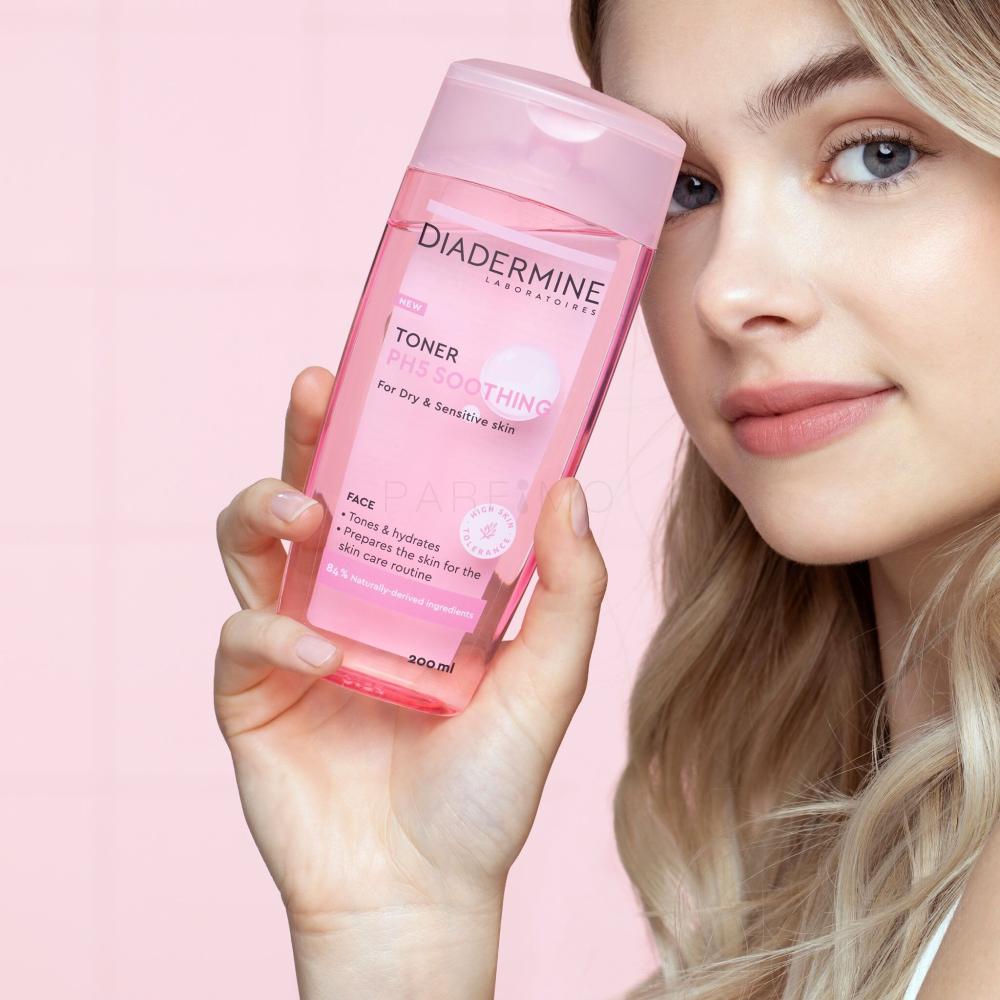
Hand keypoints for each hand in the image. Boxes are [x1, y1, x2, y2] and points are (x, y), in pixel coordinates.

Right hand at [214, 365, 608, 936]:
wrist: (422, 891)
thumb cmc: (487, 789)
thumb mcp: (548, 681)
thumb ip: (570, 589)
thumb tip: (569, 487)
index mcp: (416, 589)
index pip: (396, 490)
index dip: (389, 430)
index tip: (399, 372)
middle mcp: (351, 601)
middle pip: (314, 493)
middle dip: (308, 436)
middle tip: (317, 386)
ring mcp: (295, 641)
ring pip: (253, 544)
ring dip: (266, 507)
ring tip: (305, 507)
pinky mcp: (251, 692)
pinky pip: (245, 638)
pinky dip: (276, 637)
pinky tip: (321, 656)